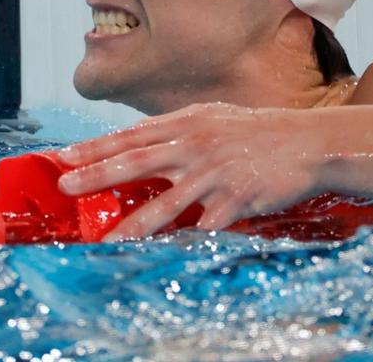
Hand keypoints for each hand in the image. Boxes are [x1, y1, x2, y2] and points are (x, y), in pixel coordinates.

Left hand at [55, 103, 336, 240]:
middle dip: (99, 174)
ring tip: (109, 240)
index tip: (64, 157)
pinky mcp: (238, 197)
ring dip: (135, 224)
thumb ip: (177, 130)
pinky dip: (190, 238)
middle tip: (66, 185)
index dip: (97, 146)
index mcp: (189, 124)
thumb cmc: (257, 131)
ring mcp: (217, 172)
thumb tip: (138, 142)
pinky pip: (208, 223)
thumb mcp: (214, 119)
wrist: (308, 142)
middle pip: (139, 161)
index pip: (133, 135)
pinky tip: (171, 252)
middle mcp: (198, 145)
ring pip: (168, 202)